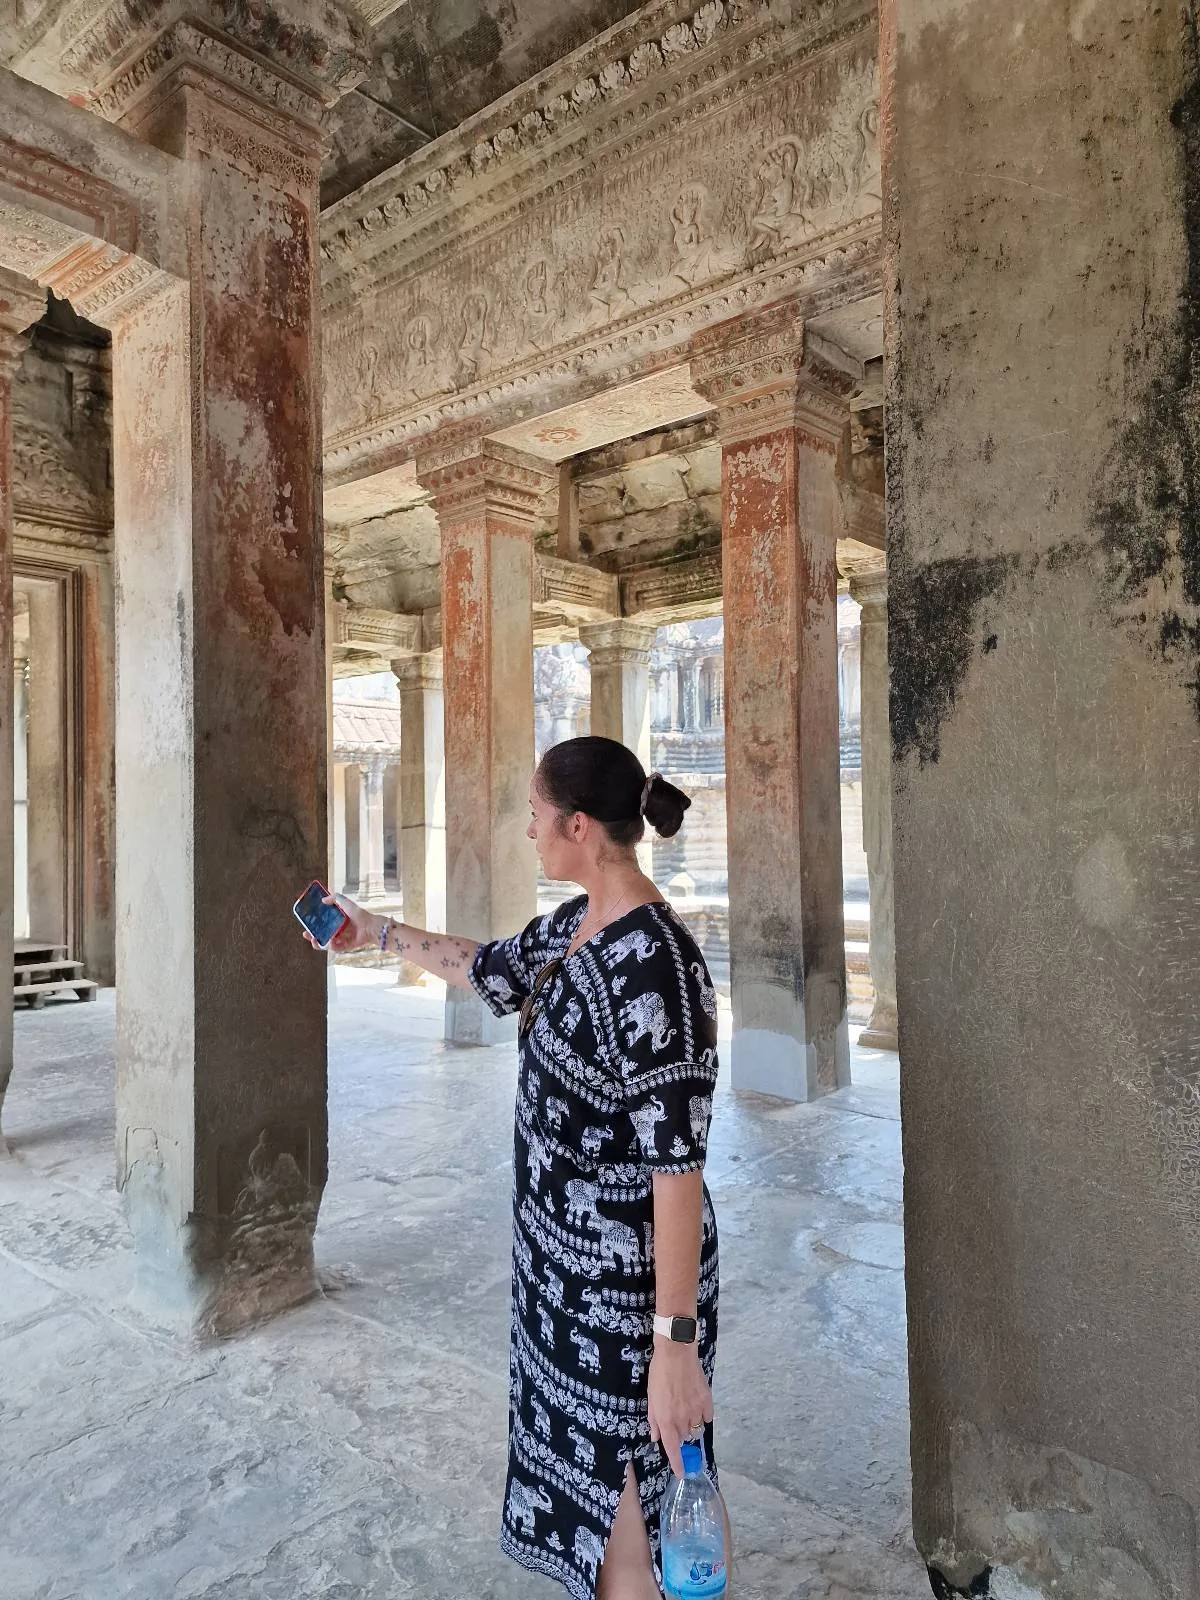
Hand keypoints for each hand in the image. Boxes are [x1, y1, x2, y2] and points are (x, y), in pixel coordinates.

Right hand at [301, 894, 381, 954]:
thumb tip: (322, 900)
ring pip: (326, 943)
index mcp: (336, 920)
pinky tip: (330, 941)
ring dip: (318, 943)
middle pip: (321, 935)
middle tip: (306, 935)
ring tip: (314, 940)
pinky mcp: (345, 946)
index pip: (322, 924)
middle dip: (312, 936)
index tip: (305, 924)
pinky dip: (331, 946)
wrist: (369, 925)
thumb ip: (335, 898)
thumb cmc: (358, 913)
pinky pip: (335, 948)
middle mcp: (338, 930)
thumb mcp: (345, 902)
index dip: (313, 925)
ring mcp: (341, 939)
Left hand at [647, 1340, 712, 1479]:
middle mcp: (682, 1419)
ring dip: (691, 1425)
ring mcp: (696, 1410)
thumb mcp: (650, 1397)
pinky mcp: (707, 1400)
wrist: (676, 1352)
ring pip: (696, 1428)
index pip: (672, 1449)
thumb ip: (653, 1419)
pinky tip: (699, 1407)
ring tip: (686, 1409)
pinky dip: (703, 1416)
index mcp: (666, 1420)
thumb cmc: (659, 1374)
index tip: (682, 1474)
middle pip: (684, 1438)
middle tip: (675, 1419)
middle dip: (680, 1433)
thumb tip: (655, 1437)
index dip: (677, 1464)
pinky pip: (708, 1417)